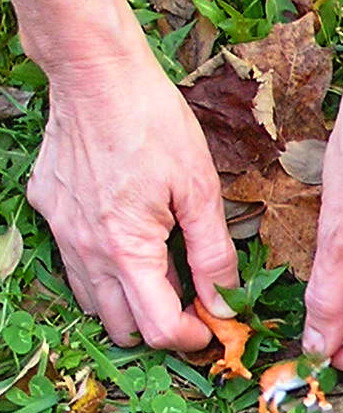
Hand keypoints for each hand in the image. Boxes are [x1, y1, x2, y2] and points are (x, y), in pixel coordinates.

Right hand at [27, 48, 237, 349]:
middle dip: (160, 326)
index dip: (190, 339)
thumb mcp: (201, 190)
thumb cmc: (154, 123)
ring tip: (166, 275)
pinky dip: (103, 269)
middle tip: (194, 303)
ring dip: (130, 302)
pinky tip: (129, 241)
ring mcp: (60, 231)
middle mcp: (85, 250)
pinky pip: (73, 261)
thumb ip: (213, 254)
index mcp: (127, 249)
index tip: (214, 327)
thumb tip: (223, 303)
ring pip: (93, 300)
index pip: (156, 328)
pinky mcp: (48, 209)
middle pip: (122, 326)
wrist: (96, 74)